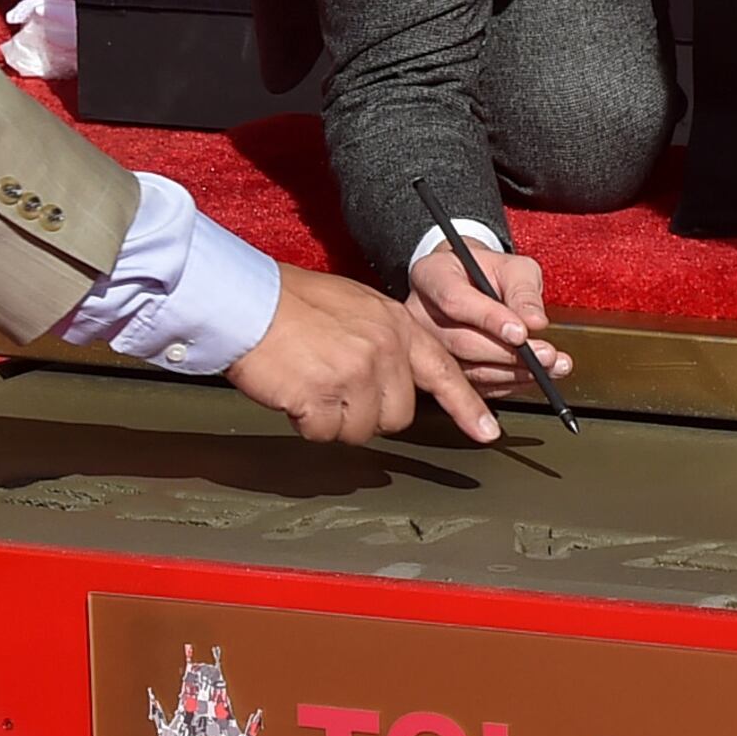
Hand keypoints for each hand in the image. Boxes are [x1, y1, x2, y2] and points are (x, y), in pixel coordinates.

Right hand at [228, 264, 500, 444]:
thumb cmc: (293, 302)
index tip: (488, 431)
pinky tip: (295, 392)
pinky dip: (308, 422)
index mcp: (398, 327)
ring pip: (361, 429)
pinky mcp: (324, 397)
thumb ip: (385, 340)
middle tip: (336, 388)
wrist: (248, 302)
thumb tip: (393, 374)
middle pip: (397, 414)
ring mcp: (357, 375)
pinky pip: (325, 433)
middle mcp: (385, 351)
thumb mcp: (358, 306)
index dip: (468, 406)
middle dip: (368, 412)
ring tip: (312, 384)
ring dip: (334, 419)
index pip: (444, 372)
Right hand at [406, 242, 574, 386]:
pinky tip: (532, 377)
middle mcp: (420, 314)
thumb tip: (535, 322)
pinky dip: (508, 384)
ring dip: (514, 373)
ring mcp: (427, 345)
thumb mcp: (512, 267)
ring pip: (468, 369)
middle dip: (509, 354)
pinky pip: (474, 385)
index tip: (522, 333)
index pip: (455, 301)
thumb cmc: (489, 272)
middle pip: (461, 342)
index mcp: (431, 276)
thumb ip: (523, 291)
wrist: (471, 283)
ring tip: (550, 368)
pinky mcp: (440, 370)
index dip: (490, 319)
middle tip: (547, 356)